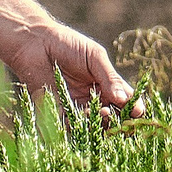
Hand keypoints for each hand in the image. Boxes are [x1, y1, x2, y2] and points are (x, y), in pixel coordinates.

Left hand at [0, 21, 135, 113]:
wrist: (35, 44)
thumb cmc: (67, 44)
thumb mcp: (94, 57)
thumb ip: (109, 77)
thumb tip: (124, 99)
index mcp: (106, 83)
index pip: (126, 100)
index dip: (134, 107)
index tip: (136, 110)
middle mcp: (94, 98)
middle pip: (114, 116)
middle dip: (119, 119)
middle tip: (118, 114)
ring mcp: (78, 107)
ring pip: (95, 124)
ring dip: (101, 122)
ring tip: (102, 112)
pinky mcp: (60, 113)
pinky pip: (72, 126)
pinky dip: (81, 126)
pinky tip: (85, 116)